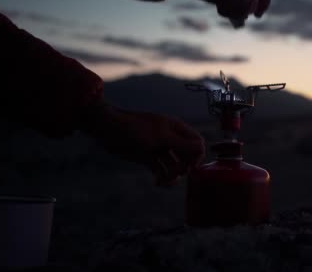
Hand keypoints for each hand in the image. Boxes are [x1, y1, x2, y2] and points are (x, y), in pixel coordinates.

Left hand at [81, 101, 204, 186]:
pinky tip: (157, 183)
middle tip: (174, 173)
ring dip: (172, 175)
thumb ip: (182, 144)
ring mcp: (160, 150)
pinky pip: (161, 171)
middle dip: (183, 167)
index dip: (197, 156)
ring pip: (174, 166)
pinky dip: (162, 178)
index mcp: (176, 129)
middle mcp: (171, 139)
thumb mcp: (161, 136)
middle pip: (187, 157)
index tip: (191, 167)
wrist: (109, 130)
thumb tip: (202, 149)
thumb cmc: (136, 128)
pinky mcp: (148, 159)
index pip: (197, 143)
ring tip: (163, 181)